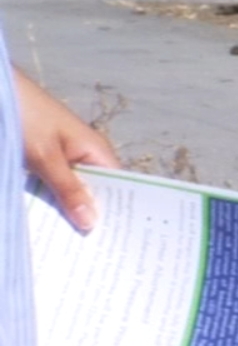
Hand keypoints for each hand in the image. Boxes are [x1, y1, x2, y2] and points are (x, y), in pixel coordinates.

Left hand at [13, 69, 117, 232]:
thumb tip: (92, 223)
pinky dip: (50, 202)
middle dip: (92, 218)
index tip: (118, 243)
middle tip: (92, 254)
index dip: (119, 213)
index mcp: (96, 151)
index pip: (118, 189)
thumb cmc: (26, 117)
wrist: (0, 91)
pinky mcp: (44, 161)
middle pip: (95, 193)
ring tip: (68, 246)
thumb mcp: (45, 157)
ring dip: (68, 212)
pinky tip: (46, 223)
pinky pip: (53, 187)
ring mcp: (64, 159)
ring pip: (72, 193)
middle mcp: (85, 156)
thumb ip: (68, 190)